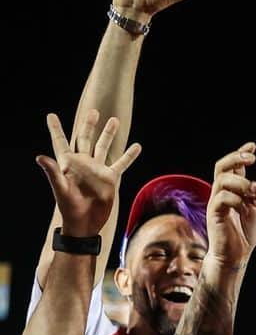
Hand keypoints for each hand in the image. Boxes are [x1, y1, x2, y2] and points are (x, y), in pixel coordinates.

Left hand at [37, 110, 141, 237]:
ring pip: (104, 147)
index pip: (60, 142)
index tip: (51, 116)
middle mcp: (83, 164)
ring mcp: (97, 170)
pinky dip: (129, 155)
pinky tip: (136, 146)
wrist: (86, 223)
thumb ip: (52, 172)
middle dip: (88, 125)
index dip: (55, 129)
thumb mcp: (60, 189)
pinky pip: (121, 163)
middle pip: (85, 139)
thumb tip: (40, 157)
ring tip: (114, 120)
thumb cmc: (69, 208)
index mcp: (68, 164)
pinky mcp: (110, 178)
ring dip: (108, 134)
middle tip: (93, 111)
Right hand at [206, 144, 255, 268]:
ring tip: (251, 193)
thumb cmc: (248, 233)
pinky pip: (221, 198)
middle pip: (222, 166)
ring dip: (240, 182)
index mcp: (235, 190)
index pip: (235, 167)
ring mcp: (217, 201)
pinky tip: (243, 208)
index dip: (241, 153)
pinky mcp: (214, 213)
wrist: (237, 254)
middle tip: (251, 157)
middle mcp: (223, 192)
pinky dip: (235, 199)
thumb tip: (255, 184)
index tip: (252, 146)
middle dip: (236, 157)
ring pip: (222, 179)